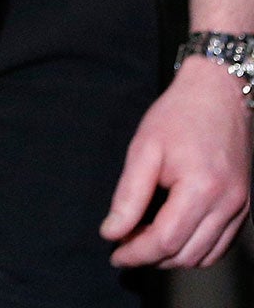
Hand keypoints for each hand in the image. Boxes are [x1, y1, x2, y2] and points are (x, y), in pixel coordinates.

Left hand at [102, 57, 252, 268]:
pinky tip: (172, 237)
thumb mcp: (143, 149)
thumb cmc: (178, 116)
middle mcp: (227, 204)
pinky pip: (220, 244)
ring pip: (205, 256)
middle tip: (124, 246)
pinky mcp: (244, 206)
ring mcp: (240, 207)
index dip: (136, 253)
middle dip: (151, 258)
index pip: (165, 240)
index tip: (115, 254)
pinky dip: (195, 249)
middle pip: (186, 254)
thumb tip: (113, 231)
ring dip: (172, 258)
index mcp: (201, 189)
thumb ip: (128, 195)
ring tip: (144, 241)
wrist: (219, 94)